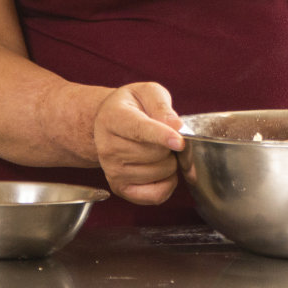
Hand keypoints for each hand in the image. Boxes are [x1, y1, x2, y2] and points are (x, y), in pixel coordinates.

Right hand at [93, 82, 184, 205]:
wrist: (109, 123)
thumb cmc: (132, 107)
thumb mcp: (147, 92)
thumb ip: (162, 106)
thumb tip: (176, 126)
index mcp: (113, 118)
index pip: (139, 130)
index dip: (162, 136)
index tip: (180, 142)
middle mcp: (108, 147)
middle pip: (156, 154)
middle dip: (171, 145)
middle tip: (166, 136)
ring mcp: (112, 171)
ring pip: (160, 172)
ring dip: (170, 162)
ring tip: (158, 150)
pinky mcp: (120, 188)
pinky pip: (156, 195)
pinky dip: (168, 183)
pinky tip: (161, 169)